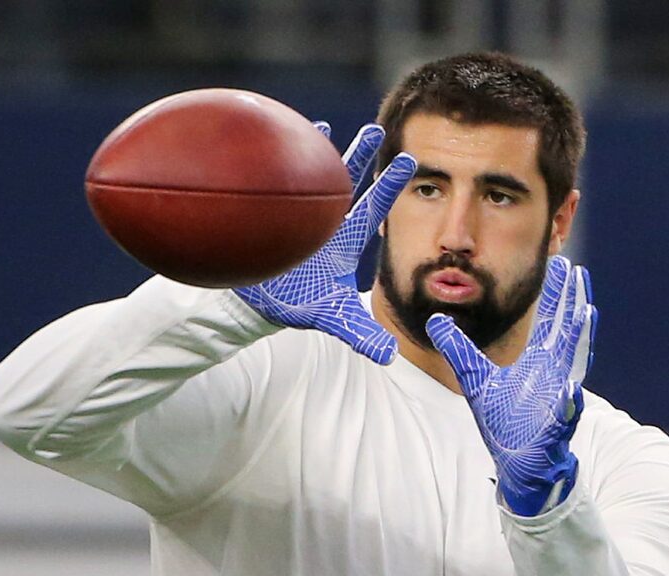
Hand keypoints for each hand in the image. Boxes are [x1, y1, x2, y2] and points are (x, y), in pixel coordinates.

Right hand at [234, 123, 416, 364]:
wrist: (259, 305)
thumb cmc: (300, 307)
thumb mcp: (333, 319)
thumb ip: (360, 333)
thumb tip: (389, 355)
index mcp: (345, 240)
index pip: (373, 208)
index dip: (390, 186)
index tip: (410, 160)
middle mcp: (326, 223)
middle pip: (347, 184)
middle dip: (361, 157)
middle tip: (377, 129)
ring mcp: (299, 217)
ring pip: (311, 177)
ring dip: (318, 152)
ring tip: (322, 127)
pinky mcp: (272, 216)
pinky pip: (274, 183)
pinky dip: (274, 164)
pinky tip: (272, 142)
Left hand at [426, 256, 596, 515]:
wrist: (519, 465)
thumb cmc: (505, 423)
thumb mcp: (474, 380)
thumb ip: (458, 349)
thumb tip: (436, 320)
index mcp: (538, 362)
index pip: (549, 322)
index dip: (556, 295)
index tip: (562, 265)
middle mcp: (553, 374)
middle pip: (566, 333)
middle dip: (572, 304)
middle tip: (579, 272)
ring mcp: (558, 399)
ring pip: (572, 367)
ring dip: (580, 342)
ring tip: (586, 313)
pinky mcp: (555, 429)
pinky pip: (564, 416)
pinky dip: (568, 404)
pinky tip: (569, 392)